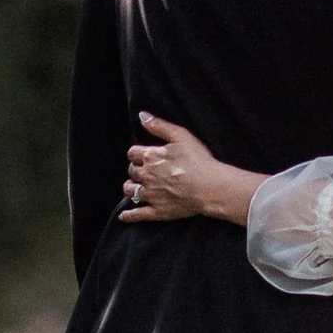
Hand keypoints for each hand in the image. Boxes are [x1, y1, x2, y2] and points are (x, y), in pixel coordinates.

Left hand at [119, 112, 257, 228]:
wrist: (209, 186)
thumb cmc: (198, 160)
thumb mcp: (180, 136)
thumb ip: (159, 125)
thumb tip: (142, 116)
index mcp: (151, 157)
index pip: (133, 153)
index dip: (136, 153)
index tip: (142, 155)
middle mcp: (146, 176)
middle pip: (131, 171)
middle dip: (135, 170)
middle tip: (143, 170)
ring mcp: (151, 195)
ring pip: (130, 191)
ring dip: (130, 188)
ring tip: (134, 187)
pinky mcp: (157, 211)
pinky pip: (138, 214)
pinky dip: (129, 215)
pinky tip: (123, 216)